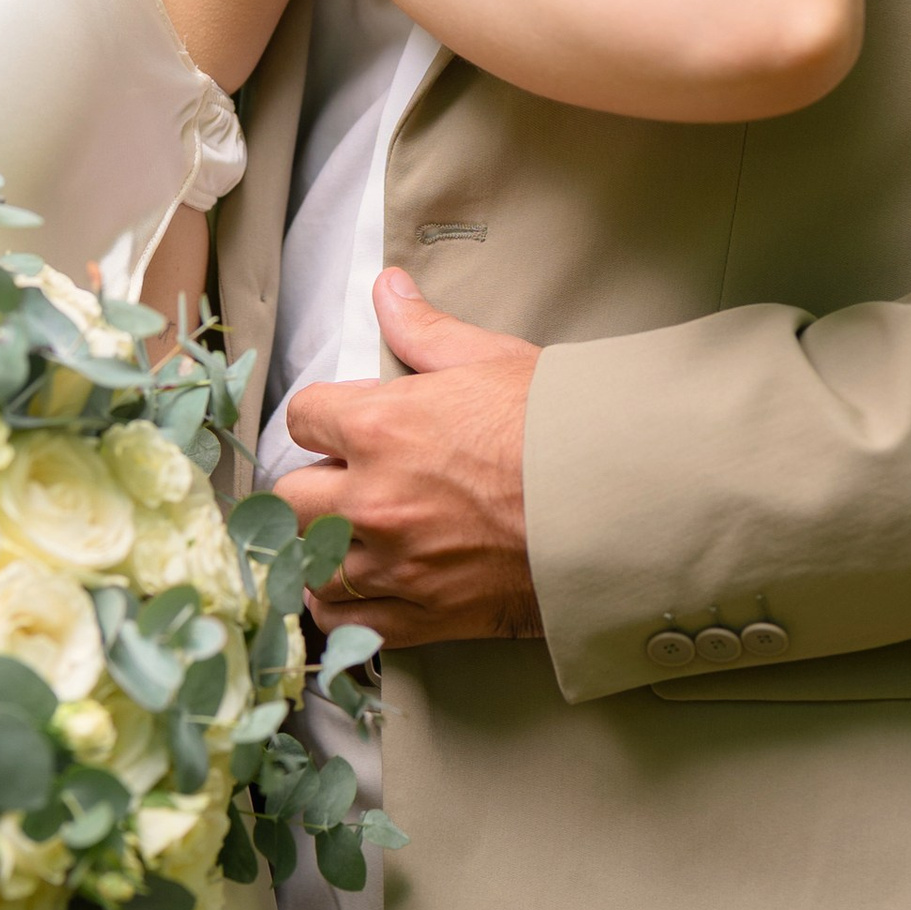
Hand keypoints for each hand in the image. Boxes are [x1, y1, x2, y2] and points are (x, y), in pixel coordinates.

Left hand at [275, 270, 543, 651]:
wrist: (621, 504)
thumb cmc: (564, 428)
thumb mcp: (492, 360)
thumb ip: (424, 330)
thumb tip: (388, 289)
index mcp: (382, 426)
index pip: (304, 418)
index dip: (324, 418)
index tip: (343, 426)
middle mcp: (374, 499)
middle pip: (289, 498)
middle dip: (311, 487)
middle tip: (343, 484)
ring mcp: (395, 563)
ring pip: (309, 562)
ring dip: (320, 548)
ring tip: (347, 537)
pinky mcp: (423, 614)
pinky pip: (347, 620)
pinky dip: (342, 607)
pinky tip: (355, 588)